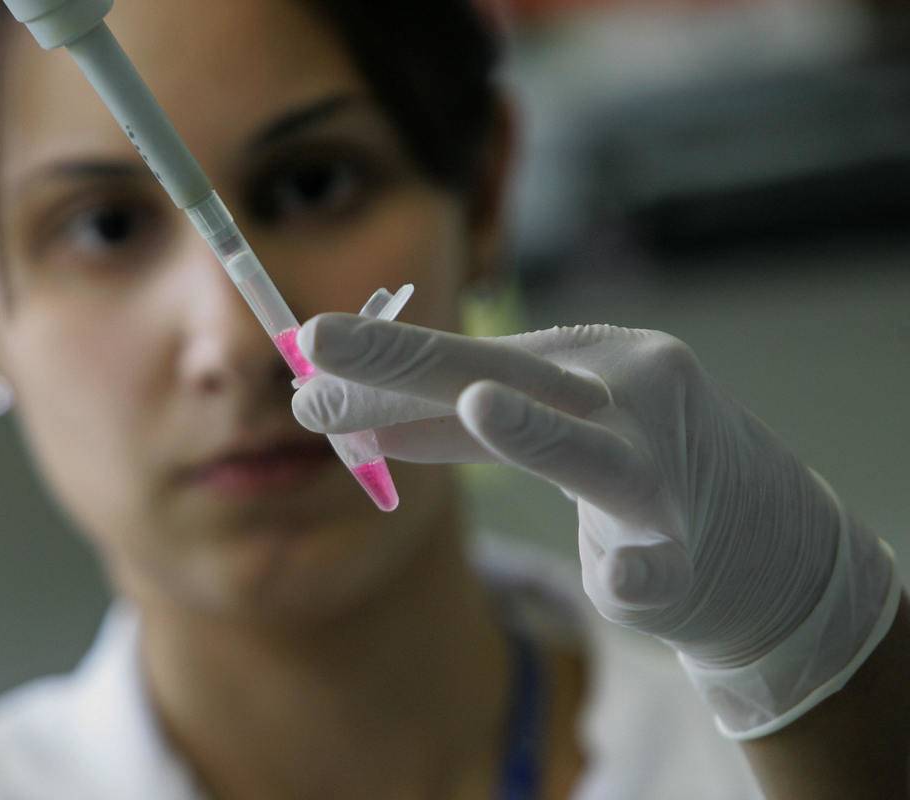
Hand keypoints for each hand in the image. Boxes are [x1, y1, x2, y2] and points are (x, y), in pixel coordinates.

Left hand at [292, 316, 897, 736]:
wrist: (768, 546)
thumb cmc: (632, 470)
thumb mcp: (542, 431)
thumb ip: (453, 424)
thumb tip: (348, 412)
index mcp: (585, 362)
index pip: (470, 362)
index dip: (384, 369)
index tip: (306, 363)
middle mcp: (629, 397)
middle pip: (506, 373)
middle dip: (407, 359)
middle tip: (314, 342)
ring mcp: (669, 474)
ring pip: (598, 455)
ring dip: (541, 431)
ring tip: (482, 408)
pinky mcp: (695, 554)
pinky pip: (659, 570)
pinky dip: (640, 573)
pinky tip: (628, 578)